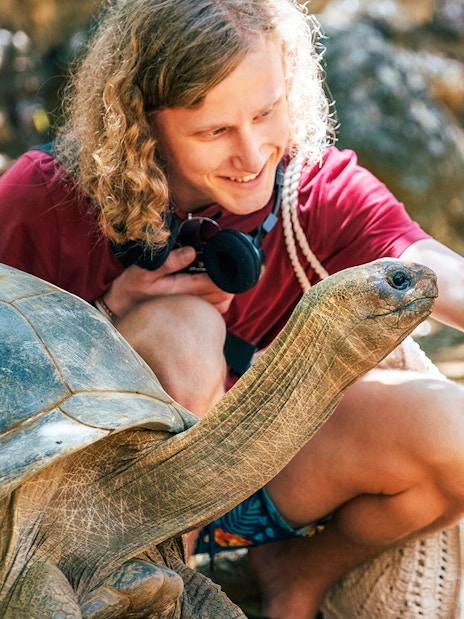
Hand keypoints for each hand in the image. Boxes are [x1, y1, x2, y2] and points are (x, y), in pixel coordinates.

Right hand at [102, 246, 234, 316]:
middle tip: (226, 263)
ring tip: (222, 275)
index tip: (226, 257)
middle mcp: (190, 303)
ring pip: (221, 304)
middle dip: (229, 279)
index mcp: (182, 290)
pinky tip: (213, 289)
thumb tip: (192, 252)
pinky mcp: (188, 315)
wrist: (121, 312)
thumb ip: (169, 262)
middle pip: (224, 294)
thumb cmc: (131, 289)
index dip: (227, 270)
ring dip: (226, 290)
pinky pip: (213, 311)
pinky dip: (218, 300)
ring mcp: (190, 312)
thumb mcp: (144, 271)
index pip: (217, 283)